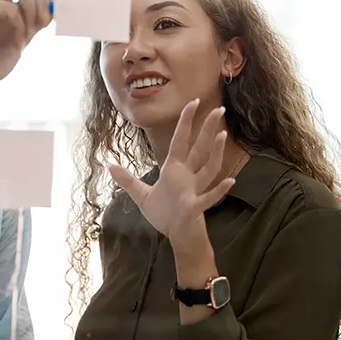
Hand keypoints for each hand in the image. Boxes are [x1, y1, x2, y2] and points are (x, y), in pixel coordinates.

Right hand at [0, 0, 52, 102]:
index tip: (47, 19)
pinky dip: (19, 27)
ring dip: (31, 12)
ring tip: (27, 36)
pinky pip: (12, 8)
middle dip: (39, 0)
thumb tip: (56, 1)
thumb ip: (35, 14)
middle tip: (42, 25)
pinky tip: (14, 44)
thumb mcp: (21, 32)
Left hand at [107, 100, 234, 251]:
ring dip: (215, 153)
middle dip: (208, 129)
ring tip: (222, 136)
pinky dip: (219, 190)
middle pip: (199, 148)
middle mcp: (187, 176)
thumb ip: (127, 180)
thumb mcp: (142, 195)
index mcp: (174, 170)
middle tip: (219, 109)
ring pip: (208, 168)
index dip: (186, 122)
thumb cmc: (165, 215)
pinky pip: (209, 197)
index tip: (193, 102)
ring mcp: (194, 190)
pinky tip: (230, 181)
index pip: (180, 141)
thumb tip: (109, 165)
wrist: (176, 237)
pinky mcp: (195, 208)